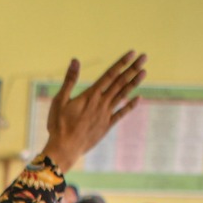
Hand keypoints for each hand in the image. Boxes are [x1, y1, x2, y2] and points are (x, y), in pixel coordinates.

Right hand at [41, 52, 146, 171]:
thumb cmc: (58, 125)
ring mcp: (105, 114)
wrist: (64, 149)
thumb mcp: (59, 100)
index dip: (122, 63)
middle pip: (120, 82)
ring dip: (134, 83)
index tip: (132, 53)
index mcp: (90, 95)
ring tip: (144, 72)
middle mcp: (101, 102)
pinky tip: (139, 98)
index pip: (110, 74)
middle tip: (144, 57)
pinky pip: (121, 114)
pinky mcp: (106, 126)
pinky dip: (130, 105)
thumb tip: (75, 60)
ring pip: (123, 95)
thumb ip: (69, 80)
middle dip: (132, 68)